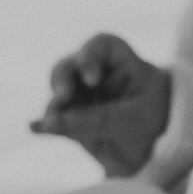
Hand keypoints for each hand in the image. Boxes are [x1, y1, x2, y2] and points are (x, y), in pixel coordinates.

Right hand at [30, 34, 173, 177]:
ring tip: (53, 124)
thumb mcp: (134, 118)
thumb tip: (52, 122)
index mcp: (118, 60)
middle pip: (68, 67)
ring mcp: (80, 95)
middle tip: (63, 98)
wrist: (157, 148)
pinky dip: (46, 125)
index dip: (90, 57)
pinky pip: (54, 119)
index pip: (100, 46)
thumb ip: (97, 119)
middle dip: (62, 81)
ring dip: (54, 107)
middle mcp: (94, 72)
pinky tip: (35, 129)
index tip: (93, 80)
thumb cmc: (154, 118)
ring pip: (57, 94)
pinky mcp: (70, 118)